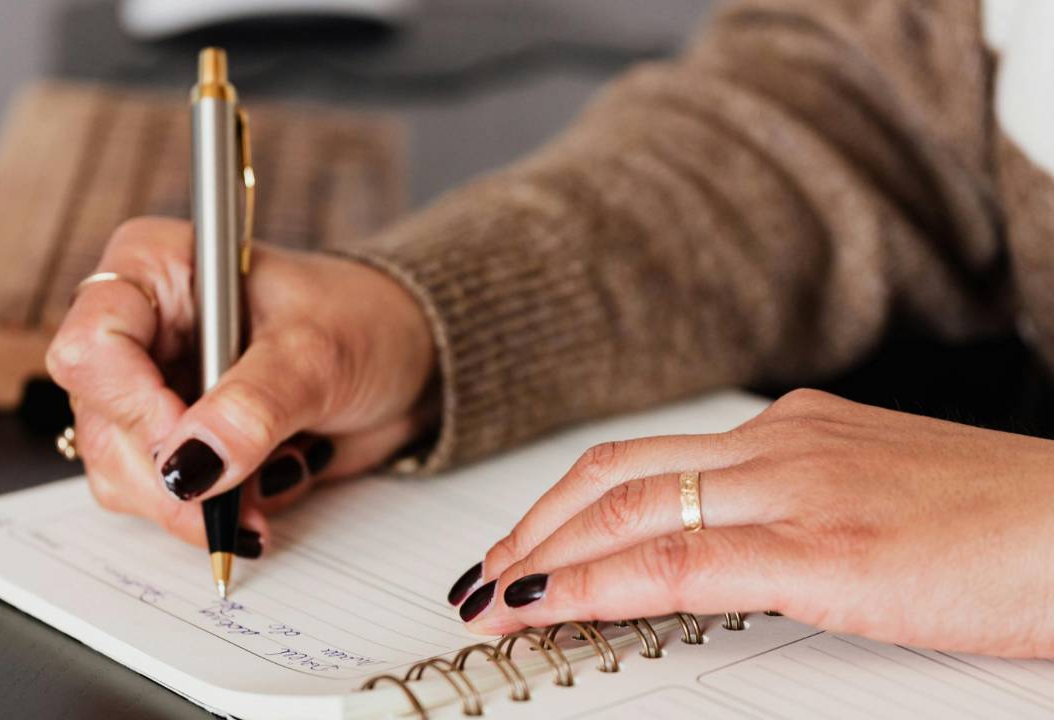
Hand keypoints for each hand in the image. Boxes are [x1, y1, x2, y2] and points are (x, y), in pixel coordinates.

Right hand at [47, 217, 435, 550]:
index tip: (194, 451)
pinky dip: (216, 511)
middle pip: (102, 423)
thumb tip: (192, 467)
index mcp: (156, 269)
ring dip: (195, 503)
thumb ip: (253, 407)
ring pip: (121, 472)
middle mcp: (141, 328)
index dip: (133, 407)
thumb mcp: (316, 354)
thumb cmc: (364, 321)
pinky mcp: (179, 441)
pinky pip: (163, 499)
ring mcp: (154, 389)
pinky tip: (269, 485)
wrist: (409, 360)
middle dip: (169, 478)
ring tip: (270, 484)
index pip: (93, 344)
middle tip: (231, 503)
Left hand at [451, 389, 1053, 657]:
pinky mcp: (825, 549)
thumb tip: (735, 553)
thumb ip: (801, 516)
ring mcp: (798, 490)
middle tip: (483, 573)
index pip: (646, 462)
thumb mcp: (882, 505)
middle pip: (614, 475)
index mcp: (795, 433)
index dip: (567, 505)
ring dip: (543, 555)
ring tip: (493, 597)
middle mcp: (782, 446)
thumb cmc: (1010, 527)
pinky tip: (548, 606)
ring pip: (627, 511)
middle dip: (534, 526)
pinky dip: (595, 582)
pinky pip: (678, 561)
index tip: (523, 546)